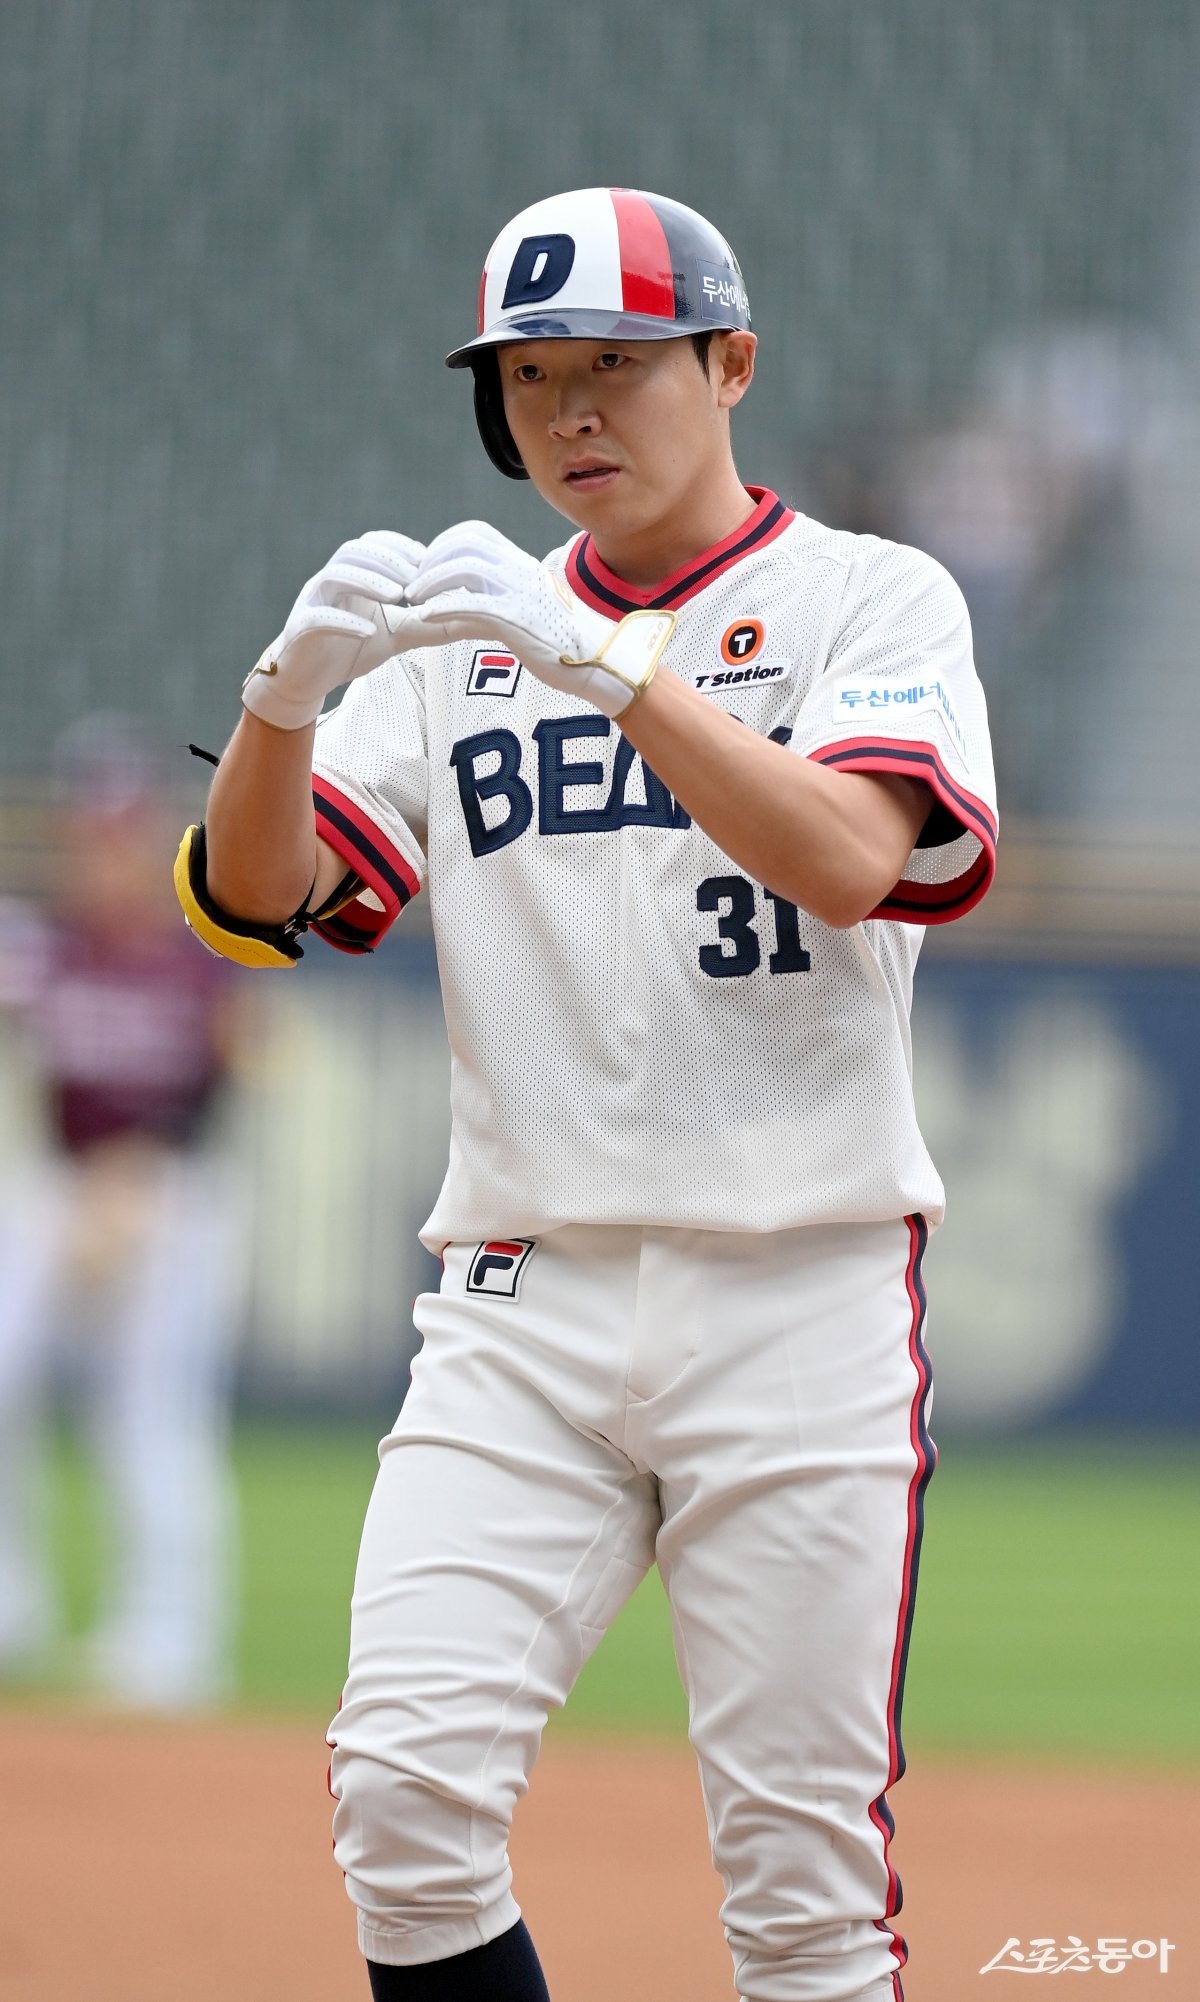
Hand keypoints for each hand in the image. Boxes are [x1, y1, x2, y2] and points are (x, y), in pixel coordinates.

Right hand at [242, 531, 428, 729]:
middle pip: (355, 551)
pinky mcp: (300, 627)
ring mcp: (313, 600)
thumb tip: (475, 621)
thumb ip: (430, 625)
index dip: (400, 546)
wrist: (307, 678)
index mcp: (352, 574)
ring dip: (367, 581)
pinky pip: (319, 617)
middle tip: (416, 576)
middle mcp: (330, 580)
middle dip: (388, 559)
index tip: (428, 559)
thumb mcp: (398, 635)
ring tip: (397, 595)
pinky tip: (367, 630)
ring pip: (334, 575)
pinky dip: (344, 620)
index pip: (374, 544)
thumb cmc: (351, 649)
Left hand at [406, 521, 675, 718]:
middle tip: (414, 584)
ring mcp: (520, 594)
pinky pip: (475, 604)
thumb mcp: (529, 612)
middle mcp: (520, 572)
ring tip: (415, 600)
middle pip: (465, 543)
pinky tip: (426, 616)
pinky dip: (444, 606)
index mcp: (522, 566)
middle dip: (432, 559)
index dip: (444, 544)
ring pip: (465, 566)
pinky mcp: (519, 620)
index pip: (475, 534)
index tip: (427, 567)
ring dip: (431, 580)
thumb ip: (499, 603)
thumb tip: (466, 608)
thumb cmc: (566, 643)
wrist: (600, 662)